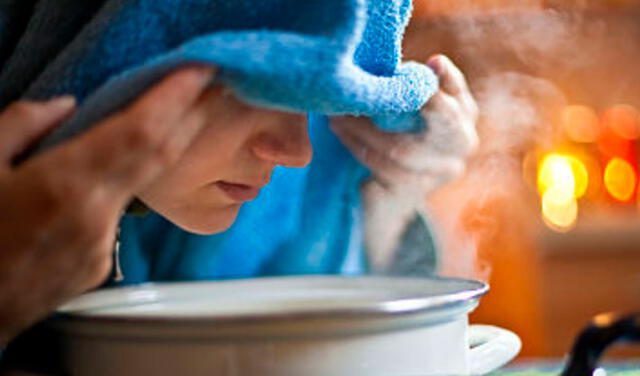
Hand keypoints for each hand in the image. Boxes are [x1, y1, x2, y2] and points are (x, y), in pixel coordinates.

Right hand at [0, 66, 213, 343]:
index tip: (201, 72)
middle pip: (159, 158)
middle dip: (188, 117)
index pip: (140, 133)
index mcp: (64, 187)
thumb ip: (20, 127)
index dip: (176, 99)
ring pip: (136, 188)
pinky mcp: (97, 267)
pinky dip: (118, 189)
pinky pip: (114, 217)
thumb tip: (65, 107)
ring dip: (152, 153)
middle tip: (207, 87)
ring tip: (159, 121)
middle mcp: (95, 219)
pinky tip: (104, 178)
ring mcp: (101, 248)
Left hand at [331, 54, 477, 202]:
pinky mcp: (414, 192)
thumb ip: (405, 89)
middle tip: (384, 86)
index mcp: (463, 115)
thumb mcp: (403, 108)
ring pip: (403, 150)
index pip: (460, 95)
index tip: (434, 62)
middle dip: (420, 103)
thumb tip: (387, 65)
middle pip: (448, 124)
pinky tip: (340, 131)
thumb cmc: (393, 137)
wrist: (385, 196)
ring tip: (338, 112)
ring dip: (364, 128)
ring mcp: (441, 173)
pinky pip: (384, 167)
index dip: (450, 80)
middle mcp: (462, 144)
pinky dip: (358, 146)